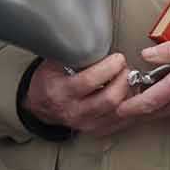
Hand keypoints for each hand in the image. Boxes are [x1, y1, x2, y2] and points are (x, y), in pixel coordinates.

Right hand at [21, 54, 138, 137]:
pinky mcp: (95, 130)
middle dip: (123, 80)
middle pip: (109, 99)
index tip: (117, 58)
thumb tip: (96, 39)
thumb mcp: (53, 63)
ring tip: (129, 80)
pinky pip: (121, 122)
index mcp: (61, 92)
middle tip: (126, 68)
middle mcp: (74, 110)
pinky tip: (129, 96)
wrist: (40, 106)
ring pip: (119, 111)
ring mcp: (86, 123)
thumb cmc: (48, 82)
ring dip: (129, 93)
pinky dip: (130, 108)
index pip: (90, 80)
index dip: (109, 67)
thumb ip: (73, 54)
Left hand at [122, 38, 169, 128]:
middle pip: (152, 113)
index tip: (117, 107)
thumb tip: (145, 54)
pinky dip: (169, 108)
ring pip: (164, 114)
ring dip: (153, 107)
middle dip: (137, 108)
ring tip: (149, 92)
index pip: (148, 102)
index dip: (130, 106)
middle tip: (126, 98)